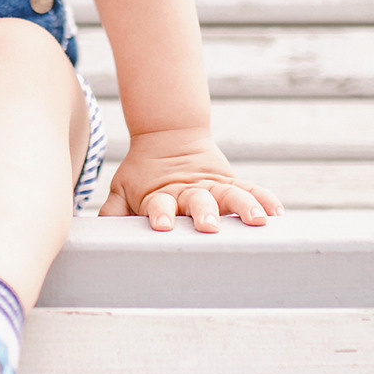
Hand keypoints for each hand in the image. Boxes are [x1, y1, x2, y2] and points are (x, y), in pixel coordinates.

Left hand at [98, 126, 283, 231]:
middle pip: (197, 200)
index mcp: (159, 193)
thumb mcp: (121, 190)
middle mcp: (187, 190)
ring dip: (243, 207)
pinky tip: (277, 213)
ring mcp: (211, 184)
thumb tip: (96, 235)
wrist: (166, 137)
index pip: (159, 204)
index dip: (160, 213)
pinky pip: (250, 189)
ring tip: (257, 221)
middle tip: (208, 225)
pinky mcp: (229, 180)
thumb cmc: (141, 176)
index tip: (161, 224)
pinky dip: (263, 199)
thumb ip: (112, 212)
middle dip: (203, 212)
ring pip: (229, 194)